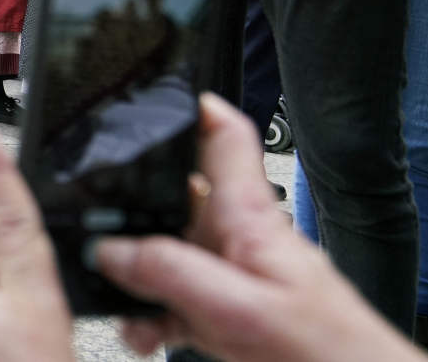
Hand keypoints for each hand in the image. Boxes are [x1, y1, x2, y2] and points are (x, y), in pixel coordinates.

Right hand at [96, 93, 423, 361]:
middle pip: (172, 196)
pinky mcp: (220, 310)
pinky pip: (169, 297)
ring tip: (122, 300)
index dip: (192, 106)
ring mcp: (226, 272)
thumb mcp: (241, 311)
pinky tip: (141, 331)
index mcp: (249, 217)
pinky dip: (148, 314)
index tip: (153, 93)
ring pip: (162, 252)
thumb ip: (174, 275)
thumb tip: (112, 249)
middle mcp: (234, 236)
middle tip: (99, 231)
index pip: (223, 137)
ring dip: (134, 275)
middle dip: (130, 214)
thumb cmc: (328, 351)